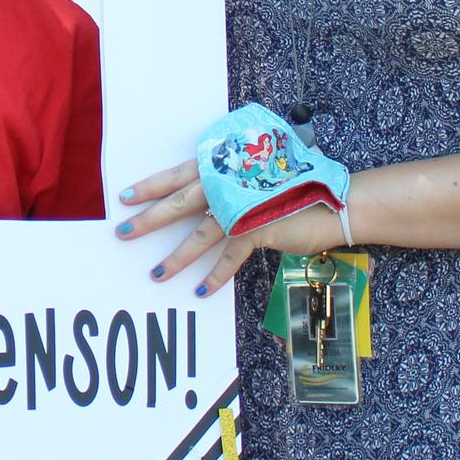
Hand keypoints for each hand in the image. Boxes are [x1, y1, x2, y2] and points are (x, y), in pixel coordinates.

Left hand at [117, 159, 345, 294]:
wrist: (337, 199)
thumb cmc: (299, 184)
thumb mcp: (261, 173)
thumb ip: (234, 178)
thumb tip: (210, 193)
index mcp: (225, 167)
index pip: (178, 175)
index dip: (151, 186)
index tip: (125, 196)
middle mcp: (228, 185)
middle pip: (178, 203)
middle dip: (148, 219)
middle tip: (122, 232)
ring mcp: (242, 208)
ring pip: (199, 236)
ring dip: (176, 258)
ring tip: (156, 274)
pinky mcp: (258, 230)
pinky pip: (230, 257)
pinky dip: (216, 277)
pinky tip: (202, 291)